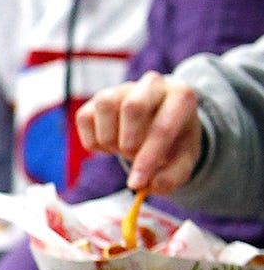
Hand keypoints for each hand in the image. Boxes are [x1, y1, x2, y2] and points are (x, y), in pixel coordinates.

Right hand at [74, 71, 202, 195]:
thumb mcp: (184, 161)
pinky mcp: (99, 97)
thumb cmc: (175, 141)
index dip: (148, 159)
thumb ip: (172, 176)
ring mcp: (123, 88)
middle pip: (133, 107)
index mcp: (181, 97)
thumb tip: (148, 185)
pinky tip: (108, 145)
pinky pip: (84, 117)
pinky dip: (92, 140)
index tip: (136, 184)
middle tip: (132, 157)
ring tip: (120, 149)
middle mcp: (152, 84)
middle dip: (129, 143)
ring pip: (104, 106)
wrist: (162, 122)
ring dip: (108, 138)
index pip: (163, 126)